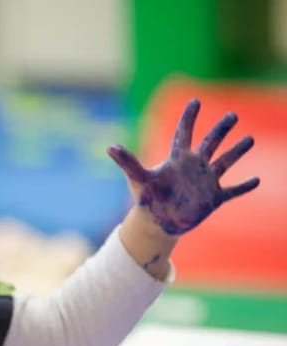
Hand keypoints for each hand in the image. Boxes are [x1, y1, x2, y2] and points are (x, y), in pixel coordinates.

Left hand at [107, 99, 259, 234]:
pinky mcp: (213, 198)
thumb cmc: (146, 200)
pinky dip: (244, 186)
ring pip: (225, 162)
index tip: (195, 100)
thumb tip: (109, 147)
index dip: (188, 117)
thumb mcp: (138, 179)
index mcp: (177, 160)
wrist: (156, 223)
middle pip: (210, 143)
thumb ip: (128, 162)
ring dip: (238, 151)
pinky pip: (233, 191)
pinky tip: (257, 180)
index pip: (184, 133)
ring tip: (250, 139)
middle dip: (222, 129)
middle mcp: (194, 167)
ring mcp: (205, 182)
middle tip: (232, 115)